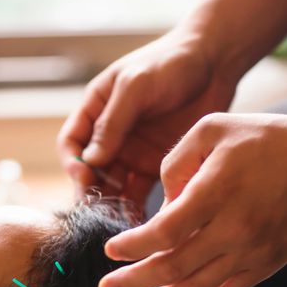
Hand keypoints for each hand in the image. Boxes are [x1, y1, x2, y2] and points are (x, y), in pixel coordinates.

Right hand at [56, 29, 236, 210]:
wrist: (215, 62)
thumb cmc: (171, 63)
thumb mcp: (137, 85)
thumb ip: (114, 121)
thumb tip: (90, 160)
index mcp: (96, 110)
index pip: (72, 144)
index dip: (73, 164)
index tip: (84, 179)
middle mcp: (110, 135)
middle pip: (91, 172)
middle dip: (92, 193)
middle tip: (100, 213)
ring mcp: (133, 152)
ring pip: (114, 186)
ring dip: (113, 206)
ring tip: (120, 224)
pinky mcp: (157, 165)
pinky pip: (140, 191)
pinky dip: (137, 208)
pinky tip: (143, 223)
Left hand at [97, 112, 286, 286]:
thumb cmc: (267, 138)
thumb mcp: (214, 128)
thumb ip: (176, 160)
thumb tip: (161, 203)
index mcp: (217, 191)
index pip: (164, 233)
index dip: (132, 247)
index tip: (110, 251)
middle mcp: (235, 228)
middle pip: (174, 268)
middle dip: (133, 283)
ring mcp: (253, 251)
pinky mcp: (267, 264)